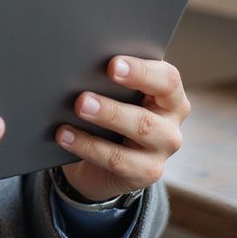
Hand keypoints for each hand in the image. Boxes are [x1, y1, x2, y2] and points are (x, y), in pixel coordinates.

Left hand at [57, 55, 189, 202]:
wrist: (102, 156)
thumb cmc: (111, 108)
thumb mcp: (115, 92)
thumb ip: (109, 78)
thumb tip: (81, 64)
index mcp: (169, 93)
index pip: (166, 79)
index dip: (141, 71)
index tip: (112, 65)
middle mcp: (171, 122)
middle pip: (148, 115)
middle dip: (114, 105)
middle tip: (83, 97)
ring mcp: (162, 150)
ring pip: (138, 133)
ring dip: (105, 119)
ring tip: (77, 110)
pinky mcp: (146, 172)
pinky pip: (117, 160)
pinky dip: (87, 146)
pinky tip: (65, 135)